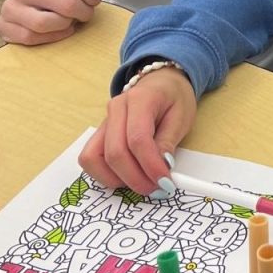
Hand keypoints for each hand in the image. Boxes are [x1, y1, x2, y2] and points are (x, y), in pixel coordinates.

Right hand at [0, 0, 110, 44]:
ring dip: (65, 25)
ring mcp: (10, 6)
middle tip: (85, 13)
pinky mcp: (4, 25)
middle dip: (83, 12)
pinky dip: (50, 37)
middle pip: (65, 5)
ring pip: (43, 23)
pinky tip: (60, 30)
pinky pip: (29, 37)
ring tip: (70, 21)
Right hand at [78, 67, 195, 196]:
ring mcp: (103, 121)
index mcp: (141, 99)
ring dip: (116, 179)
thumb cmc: (173, 98)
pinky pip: (90, 159)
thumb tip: (161, 169)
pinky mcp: (98, 134)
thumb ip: (168, 142)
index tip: (165, 182)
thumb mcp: (182, 116)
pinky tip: (126, 177)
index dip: (150, 165)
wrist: (161, 83)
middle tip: (156, 189)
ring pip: (94, 158)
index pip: (138, 138)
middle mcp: (116, 108)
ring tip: (141, 183)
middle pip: (115, 152)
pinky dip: (104, 174)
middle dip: (135, 178)